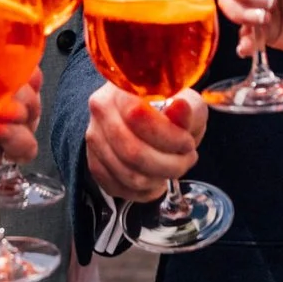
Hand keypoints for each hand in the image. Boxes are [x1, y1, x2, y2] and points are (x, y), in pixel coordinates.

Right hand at [84, 82, 205, 200]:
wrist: (150, 117)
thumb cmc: (171, 108)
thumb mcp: (188, 103)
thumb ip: (186, 110)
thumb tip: (180, 107)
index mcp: (121, 89)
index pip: (137, 116)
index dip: (168, 137)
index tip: (188, 143)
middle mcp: (101, 111)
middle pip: (132, 152)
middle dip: (169, 165)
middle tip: (186, 161)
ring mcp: (94, 138)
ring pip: (127, 175)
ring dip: (158, 180)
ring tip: (173, 169)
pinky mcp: (94, 162)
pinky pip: (117, 188)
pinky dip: (143, 192)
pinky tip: (156, 180)